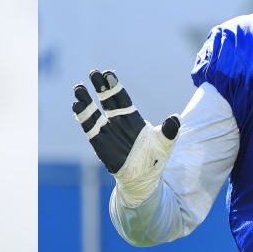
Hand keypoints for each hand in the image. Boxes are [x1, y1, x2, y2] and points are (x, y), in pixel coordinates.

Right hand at [72, 69, 180, 203]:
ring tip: (78, 88)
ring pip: (94, 113)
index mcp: (132, 117)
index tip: (107, 73)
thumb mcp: (165, 143)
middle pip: (106, 100)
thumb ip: (169, 130)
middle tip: (92, 73)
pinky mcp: (100, 143)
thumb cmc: (155, 159)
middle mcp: (117, 121)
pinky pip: (89, 129)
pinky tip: (77, 106)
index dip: (114, 86)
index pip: (121, 97)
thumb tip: (176, 119)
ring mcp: (107, 131)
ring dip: (85, 101)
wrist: (144, 179)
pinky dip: (83, 118)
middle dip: (99, 87)